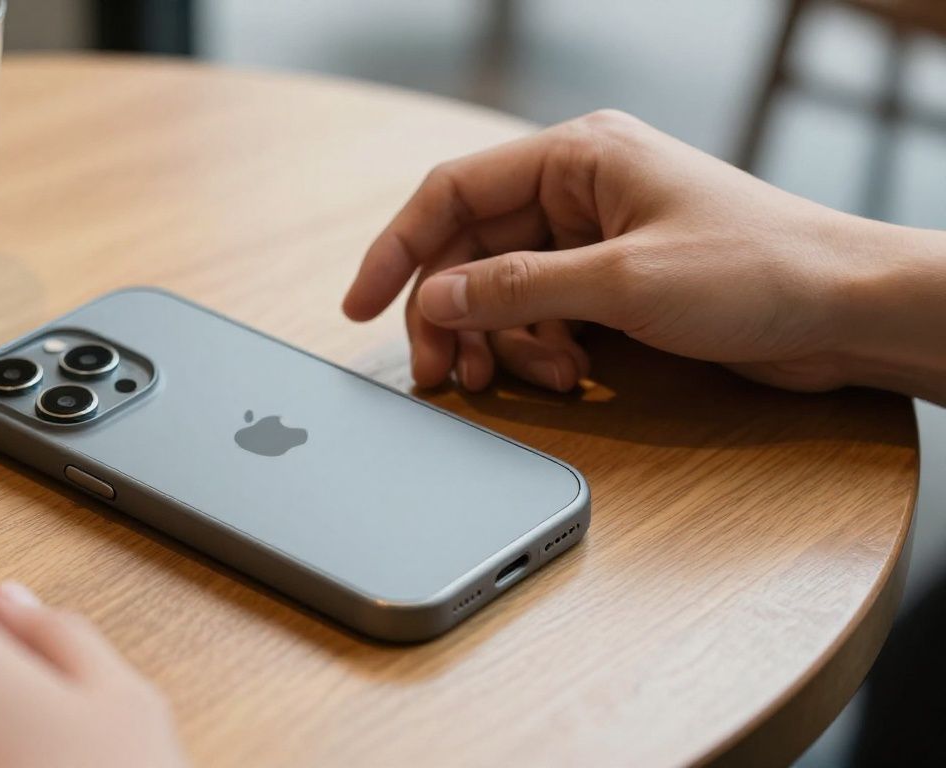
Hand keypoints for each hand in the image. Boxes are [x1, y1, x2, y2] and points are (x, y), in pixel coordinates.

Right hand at [342, 109, 945, 401]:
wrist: (846, 311)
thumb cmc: (758, 270)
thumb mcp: (623, 282)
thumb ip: (517, 288)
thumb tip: (434, 298)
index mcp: (576, 156)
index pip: (452, 192)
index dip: (397, 249)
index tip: (358, 305)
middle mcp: (578, 190)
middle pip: (470, 250)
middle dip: (451, 315)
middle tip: (443, 373)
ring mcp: (595, 238)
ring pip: (502, 291)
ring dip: (498, 341)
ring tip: (517, 380)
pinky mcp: (613, 282)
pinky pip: (542, 314)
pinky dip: (539, 349)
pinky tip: (566, 373)